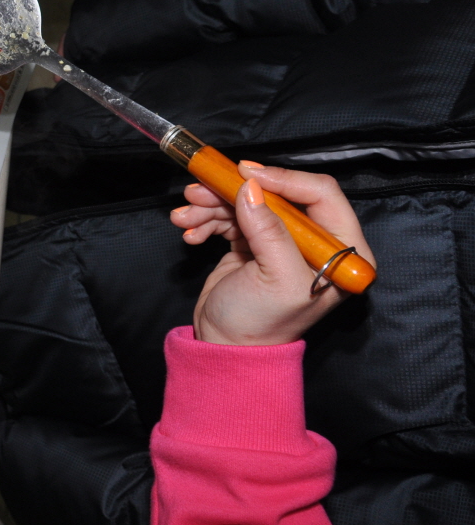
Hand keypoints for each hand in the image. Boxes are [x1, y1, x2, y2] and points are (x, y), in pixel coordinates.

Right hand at [169, 162, 374, 345]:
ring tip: (184, 216)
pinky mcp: (250, 244)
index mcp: (341, 251)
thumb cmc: (262, 325)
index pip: (321, 194)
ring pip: (245, 202)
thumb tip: (250, 187)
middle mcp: (313, 242)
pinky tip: (190, 232)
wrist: (225, 350)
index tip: (244, 174)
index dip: (282, 179)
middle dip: (232, 191)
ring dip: (210, 205)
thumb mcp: (277, 279)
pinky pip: (228, 217)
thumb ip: (269, 231)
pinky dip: (205, 220)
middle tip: (199, 191)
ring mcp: (279, 242)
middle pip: (275, 194)